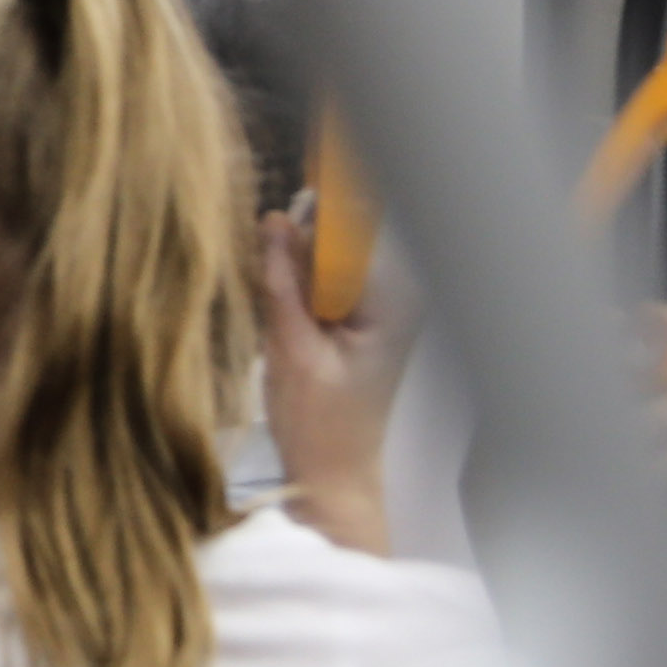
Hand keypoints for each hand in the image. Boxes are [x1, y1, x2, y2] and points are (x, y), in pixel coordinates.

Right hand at [260, 196, 417, 554]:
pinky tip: (281, 292)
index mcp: (395, 304)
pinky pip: (333, 281)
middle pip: (351, 239)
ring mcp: (388, 310)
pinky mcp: (368, 321)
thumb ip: (283, 283)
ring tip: (267, 265)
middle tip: (264, 232)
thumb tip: (274, 219)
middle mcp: (402, 299)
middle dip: (306, 232)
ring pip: (337, 258)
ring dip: (300, 259)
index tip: (287, 187)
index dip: (322, 207)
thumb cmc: (318, 426)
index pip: (360, 231)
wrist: (335, 479)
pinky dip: (304, 282)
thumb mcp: (291, 352)